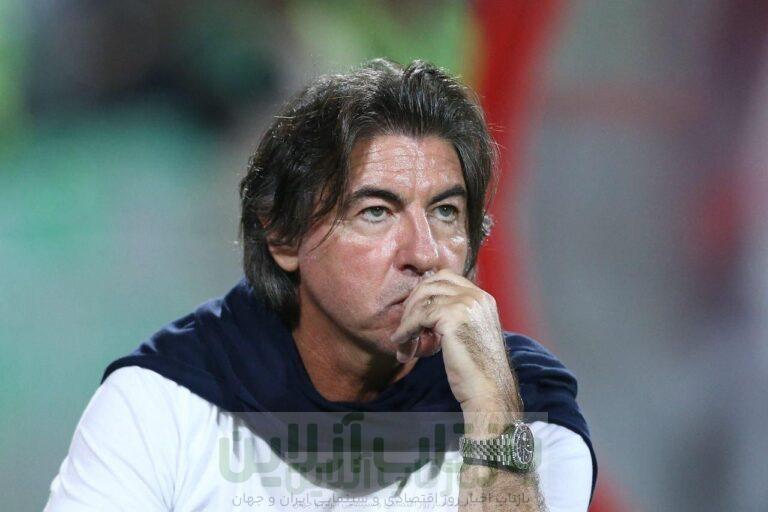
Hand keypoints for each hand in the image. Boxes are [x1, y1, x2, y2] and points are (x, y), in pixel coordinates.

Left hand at [390, 269, 520, 414]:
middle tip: (404, 325)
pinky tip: (401, 342)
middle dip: (413, 303)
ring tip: (403, 340)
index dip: (424, 292)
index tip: (413, 312)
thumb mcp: (469, 334)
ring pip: (423, 299)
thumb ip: (455, 316)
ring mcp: (466, 304)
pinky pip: (419, 316)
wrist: (489, 391)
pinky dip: (406, 329)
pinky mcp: (453, 317)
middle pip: (431, 283)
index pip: (445, 278)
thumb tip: (425, 309)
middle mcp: (477, 296)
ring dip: (407, 319)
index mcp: (482, 298)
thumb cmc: (478, 370)